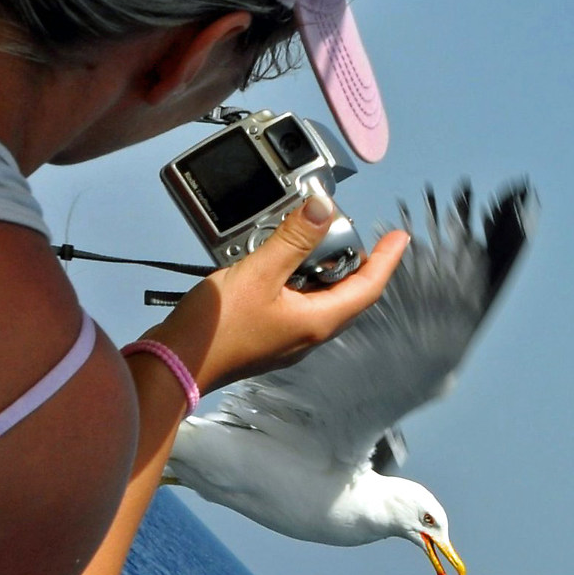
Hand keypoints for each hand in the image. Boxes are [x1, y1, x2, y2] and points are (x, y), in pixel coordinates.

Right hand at [138, 189, 410, 391]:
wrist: (173, 366)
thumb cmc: (216, 328)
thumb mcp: (259, 272)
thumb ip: (293, 238)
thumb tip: (323, 208)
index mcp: (319, 321)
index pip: (369, 287)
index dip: (387, 259)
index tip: (400, 237)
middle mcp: (310, 333)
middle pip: (347, 293)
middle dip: (354, 261)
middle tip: (352, 233)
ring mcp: (288, 338)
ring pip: (320, 298)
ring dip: (320, 269)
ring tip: (313, 242)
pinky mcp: (267, 336)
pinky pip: (295, 303)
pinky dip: (295, 280)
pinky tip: (276, 263)